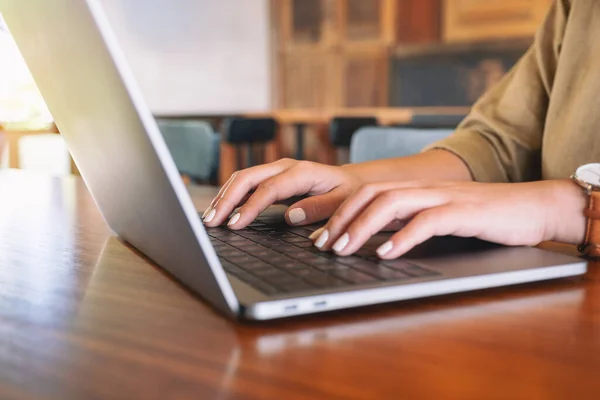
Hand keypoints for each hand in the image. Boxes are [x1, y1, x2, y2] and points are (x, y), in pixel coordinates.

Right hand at [202, 159, 360, 227]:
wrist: (353, 182)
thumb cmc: (349, 195)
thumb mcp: (342, 203)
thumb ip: (318, 208)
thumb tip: (290, 216)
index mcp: (302, 172)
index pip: (269, 189)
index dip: (249, 206)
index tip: (234, 224)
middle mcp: (285, 167)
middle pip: (247, 178)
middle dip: (226, 199)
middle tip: (211, 222)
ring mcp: (276, 170)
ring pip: (242, 178)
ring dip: (224, 197)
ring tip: (209, 219)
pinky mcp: (271, 178)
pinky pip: (246, 184)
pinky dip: (230, 196)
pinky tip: (220, 211)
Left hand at [310, 179, 586, 258]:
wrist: (532, 207)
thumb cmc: (483, 218)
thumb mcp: (438, 218)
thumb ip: (408, 223)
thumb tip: (375, 241)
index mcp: (415, 190)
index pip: (367, 193)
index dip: (338, 212)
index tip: (317, 236)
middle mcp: (424, 189)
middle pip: (371, 194)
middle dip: (341, 218)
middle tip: (321, 245)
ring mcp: (444, 197)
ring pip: (392, 203)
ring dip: (363, 227)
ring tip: (343, 249)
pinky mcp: (465, 212)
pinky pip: (428, 221)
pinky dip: (404, 237)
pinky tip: (387, 254)